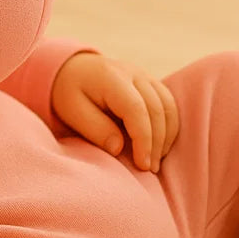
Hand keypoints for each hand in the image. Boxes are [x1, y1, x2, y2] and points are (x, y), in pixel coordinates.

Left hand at [51, 52, 179, 172]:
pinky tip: (159, 146)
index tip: (142, 164)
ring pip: (168, 107)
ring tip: (154, 161)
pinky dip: (169, 127)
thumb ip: (95, 129)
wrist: (72, 69)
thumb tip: (118, 149)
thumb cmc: (69, 92)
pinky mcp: (151, 83)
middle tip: (149, 169)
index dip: (143, 139)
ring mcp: (145, 76)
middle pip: (157, 109)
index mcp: (111, 77)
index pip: (136, 109)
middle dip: (156, 142)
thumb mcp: (72, 111)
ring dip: (166, 136)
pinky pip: (169, 105)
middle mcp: (133, 73)